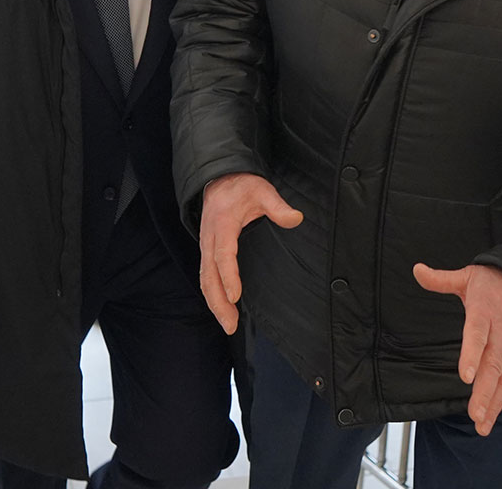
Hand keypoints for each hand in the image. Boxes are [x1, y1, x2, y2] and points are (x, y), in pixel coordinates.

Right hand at [199, 173, 303, 334]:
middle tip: (231, 324)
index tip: (235, 296)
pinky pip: (206, 276)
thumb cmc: (242, 186)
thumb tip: (296, 218)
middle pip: (209, 274)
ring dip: (214, 303)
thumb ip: (277, 206)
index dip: (228, 276)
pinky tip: (222, 309)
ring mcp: (206, 245)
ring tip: (228, 324)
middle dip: (218, 301)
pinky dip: (212, 295)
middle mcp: (210, 237)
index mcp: (223, 223)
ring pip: (205, 278)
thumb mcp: (262, 190)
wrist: (218, 178)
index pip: (223, 253)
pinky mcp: (207, 251)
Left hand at [413, 262, 501, 435]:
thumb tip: (417, 270)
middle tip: (475, 414)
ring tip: (481, 424)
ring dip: (493, 403)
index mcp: (486, 312)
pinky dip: (500, 401)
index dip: (472, 355)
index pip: (478, 335)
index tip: (465, 376)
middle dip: (484, 392)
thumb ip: (442, 279)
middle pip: (492, 366)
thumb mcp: (468, 276)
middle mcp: (501, 334)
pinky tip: (489, 417)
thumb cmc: (495, 284)